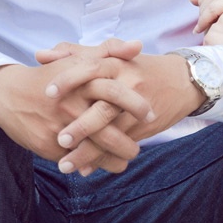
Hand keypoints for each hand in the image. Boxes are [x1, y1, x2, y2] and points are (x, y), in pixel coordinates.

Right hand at [0, 38, 151, 166]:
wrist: (8, 94)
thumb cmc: (50, 75)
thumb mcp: (77, 60)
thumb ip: (109, 51)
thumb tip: (138, 45)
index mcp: (82, 81)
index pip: (116, 92)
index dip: (136, 105)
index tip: (151, 114)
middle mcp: (72, 104)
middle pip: (108, 129)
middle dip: (128, 143)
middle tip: (138, 148)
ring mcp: (61, 126)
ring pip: (95, 150)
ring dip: (114, 159)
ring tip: (125, 159)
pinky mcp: (50, 145)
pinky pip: (77, 159)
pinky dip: (92, 164)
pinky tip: (103, 165)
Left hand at [48, 51, 202, 175]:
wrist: (182, 81)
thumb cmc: (137, 67)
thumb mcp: (110, 56)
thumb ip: (74, 54)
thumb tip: (40, 56)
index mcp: (116, 64)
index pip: (90, 68)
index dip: (68, 80)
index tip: (48, 93)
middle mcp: (128, 85)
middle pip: (103, 106)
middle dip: (81, 126)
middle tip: (59, 139)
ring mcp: (137, 108)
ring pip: (113, 132)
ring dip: (89, 150)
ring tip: (65, 164)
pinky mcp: (144, 126)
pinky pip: (122, 144)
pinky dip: (103, 158)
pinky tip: (84, 168)